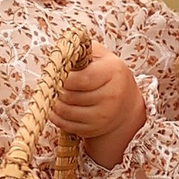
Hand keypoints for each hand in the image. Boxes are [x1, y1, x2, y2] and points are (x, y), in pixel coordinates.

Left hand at [53, 40, 146, 170]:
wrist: (126, 104)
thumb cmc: (108, 74)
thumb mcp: (101, 56)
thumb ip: (81, 50)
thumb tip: (60, 53)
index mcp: (113, 72)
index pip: (80, 78)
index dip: (62, 77)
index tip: (56, 73)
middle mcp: (111, 96)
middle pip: (70, 96)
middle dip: (56, 89)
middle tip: (53, 84)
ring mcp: (103, 116)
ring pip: (66, 111)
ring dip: (54, 103)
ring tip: (54, 95)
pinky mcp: (94, 129)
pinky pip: (66, 125)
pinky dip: (56, 117)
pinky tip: (56, 108)